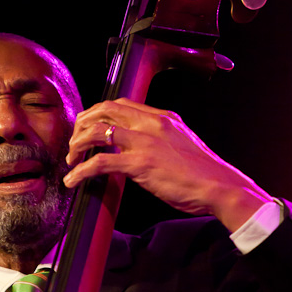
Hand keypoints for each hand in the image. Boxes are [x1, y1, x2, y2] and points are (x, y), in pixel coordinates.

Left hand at [63, 98, 272, 231]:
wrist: (220, 187)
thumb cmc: (204, 173)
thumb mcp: (181, 144)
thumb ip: (160, 140)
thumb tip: (137, 148)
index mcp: (162, 118)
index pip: (121, 103)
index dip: (98, 113)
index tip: (88, 126)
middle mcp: (151, 124)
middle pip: (104, 110)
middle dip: (82, 124)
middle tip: (74, 143)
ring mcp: (144, 142)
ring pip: (96, 132)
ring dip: (77, 145)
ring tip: (71, 160)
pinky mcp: (140, 164)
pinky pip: (100, 162)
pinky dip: (80, 171)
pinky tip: (73, 180)